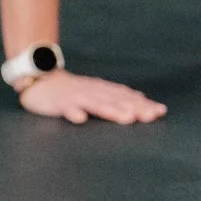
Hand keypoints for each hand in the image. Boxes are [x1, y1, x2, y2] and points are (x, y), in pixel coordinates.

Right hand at [16, 68, 166, 124]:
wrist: (41, 81)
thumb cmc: (72, 91)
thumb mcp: (96, 92)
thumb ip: (116, 97)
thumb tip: (141, 100)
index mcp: (103, 91)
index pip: (126, 97)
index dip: (143, 104)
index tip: (160, 112)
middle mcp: (93, 92)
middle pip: (116, 100)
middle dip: (134, 108)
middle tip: (150, 116)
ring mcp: (76, 96)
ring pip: (96, 103)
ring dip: (111, 110)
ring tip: (126, 118)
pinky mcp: (59, 102)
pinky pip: (66, 107)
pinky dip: (74, 112)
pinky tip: (80, 119)